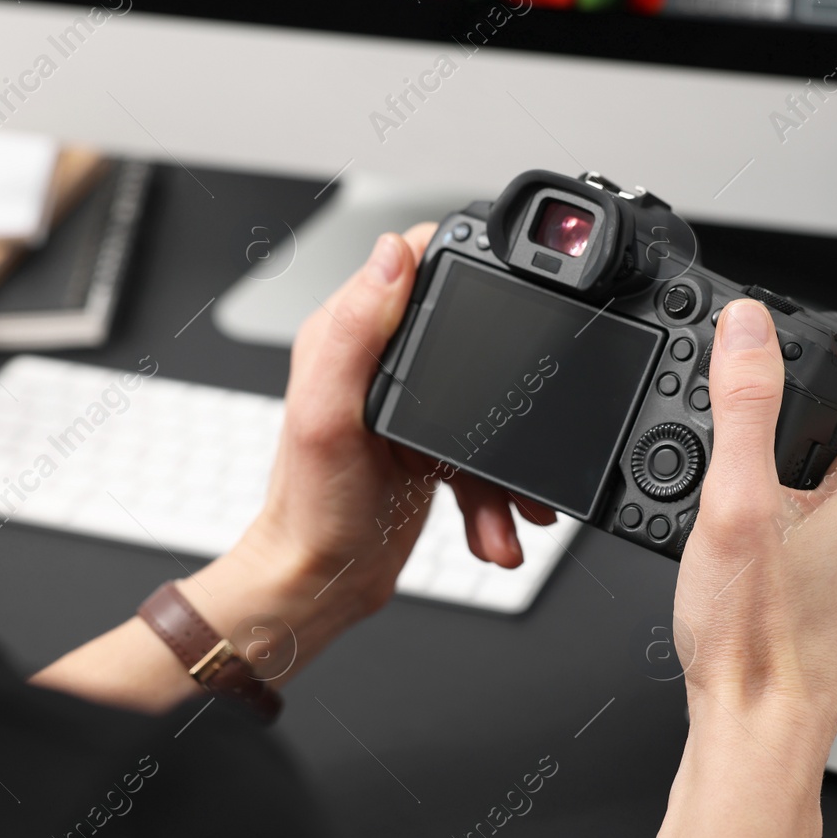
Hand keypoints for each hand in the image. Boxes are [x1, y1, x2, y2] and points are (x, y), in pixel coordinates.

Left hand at [33, 229, 556, 709]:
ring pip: (485, 404)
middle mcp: (376, 363)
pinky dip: (499, 494)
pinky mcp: (432, 445)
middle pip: (466, 335)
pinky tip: (499, 526)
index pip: (410, 264)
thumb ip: (356, 332)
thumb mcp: (329, 414)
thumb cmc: (312, 509)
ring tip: (516, 507)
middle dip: (505, 389)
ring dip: (507, 465)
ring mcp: (409, 406)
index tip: (506, 294)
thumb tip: (392, 254)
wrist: (324, 584)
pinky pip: (485, 452)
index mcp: (345, 335)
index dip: (463, 264)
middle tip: (524, 427)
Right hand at [613, 299, 836, 837]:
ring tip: (741, 506)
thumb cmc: (752, 640)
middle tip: (743, 448)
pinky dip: (801, 539)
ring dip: (801, 491)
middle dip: (803, 439)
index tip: (779, 385)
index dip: (828, 383)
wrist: (758, 740)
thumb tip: (749, 327)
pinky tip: (755, 563)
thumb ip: (743, 405)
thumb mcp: (732, 502)